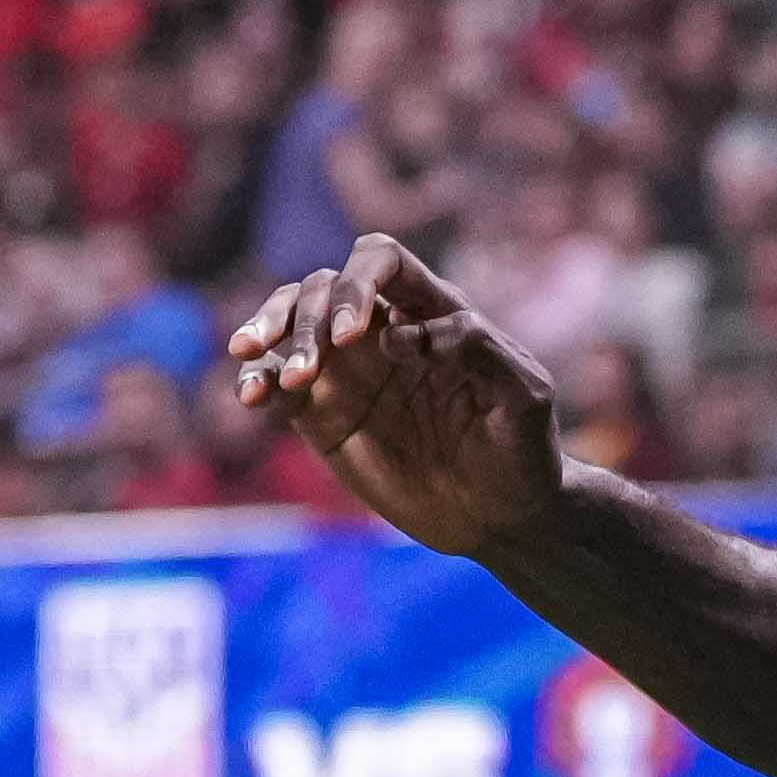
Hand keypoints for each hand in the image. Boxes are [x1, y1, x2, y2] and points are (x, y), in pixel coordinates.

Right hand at [225, 237, 564, 557]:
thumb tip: (400, 337)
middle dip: (309, 319)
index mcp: (432, 309)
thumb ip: (477, 351)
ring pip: (291, 322)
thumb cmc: (524, 450)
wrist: (502, 515)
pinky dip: (257, 380)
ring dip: (272, 334)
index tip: (354, 335)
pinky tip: (251, 395)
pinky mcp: (322, 414)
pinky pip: (276, 382)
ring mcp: (348, 369)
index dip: (360, 282)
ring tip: (263, 369)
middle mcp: (383, 328)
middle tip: (311, 372)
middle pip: (325, 286)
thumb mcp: (524, 397)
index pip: (382, 260)